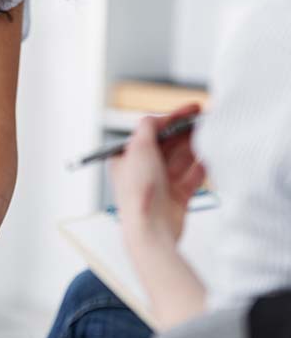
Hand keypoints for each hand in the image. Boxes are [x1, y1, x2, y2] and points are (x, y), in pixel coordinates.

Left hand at [111, 104, 205, 243]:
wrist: (150, 228)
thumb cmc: (138, 192)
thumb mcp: (138, 148)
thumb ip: (147, 127)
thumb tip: (155, 118)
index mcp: (127, 158)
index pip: (150, 132)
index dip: (171, 119)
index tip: (190, 109)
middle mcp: (142, 170)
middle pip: (168, 144)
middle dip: (185, 132)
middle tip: (204, 120)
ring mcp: (159, 184)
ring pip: (181, 159)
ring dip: (195, 147)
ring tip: (209, 136)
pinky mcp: (175, 197)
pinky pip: (191, 177)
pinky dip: (200, 168)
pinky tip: (209, 158)